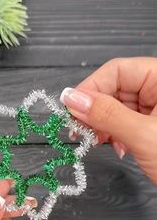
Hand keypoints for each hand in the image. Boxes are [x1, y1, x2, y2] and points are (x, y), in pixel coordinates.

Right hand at [60, 57, 156, 183]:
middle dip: (96, 111)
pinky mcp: (154, 125)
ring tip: (99, 142)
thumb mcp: (144, 135)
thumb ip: (106, 114)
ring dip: (104, 125)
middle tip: (80, 131)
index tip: (70, 109)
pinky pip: (126, 122)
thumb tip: (72, 98)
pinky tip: (117, 148)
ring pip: (117, 107)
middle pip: (115, 89)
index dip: (90, 88)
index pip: (117, 71)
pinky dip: (116, 135)